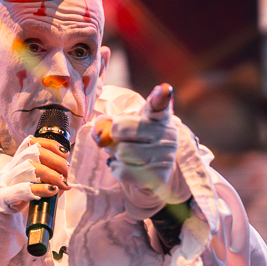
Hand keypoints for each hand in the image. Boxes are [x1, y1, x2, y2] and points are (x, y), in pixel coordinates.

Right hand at [0, 136, 68, 265]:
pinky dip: (39, 188)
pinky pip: (21, 190)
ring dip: (51, 174)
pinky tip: (51, 192)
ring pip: (28, 167)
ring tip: (62, 184)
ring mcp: (1, 186)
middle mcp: (5, 173)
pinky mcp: (0, 201)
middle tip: (66, 173)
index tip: (64, 152)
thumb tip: (64, 177)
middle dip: (54, 160)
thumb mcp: (25, 192)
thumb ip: (39, 182)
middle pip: (32, 153)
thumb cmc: (12, 214)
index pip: (29, 144)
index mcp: (11, 168)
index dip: (48, 144)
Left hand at [93, 84, 189, 217]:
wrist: (151, 169)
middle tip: (115, 139)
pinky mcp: (161, 176)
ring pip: (122, 152)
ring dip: (114, 154)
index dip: (161, 96)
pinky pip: (124, 171)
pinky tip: (124, 165)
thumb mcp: (124, 124)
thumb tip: (98, 132)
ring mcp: (166, 155)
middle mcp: (167, 132)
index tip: (164, 89)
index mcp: (159, 114)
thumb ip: (109, 123)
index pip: (160, 102)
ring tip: (122, 153)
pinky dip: (116, 168)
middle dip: (111, 136)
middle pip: (121, 129)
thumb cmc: (135, 139)